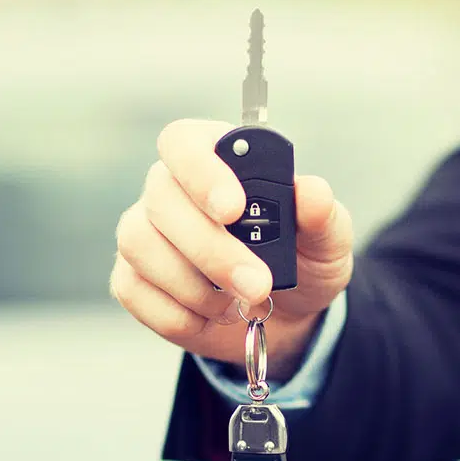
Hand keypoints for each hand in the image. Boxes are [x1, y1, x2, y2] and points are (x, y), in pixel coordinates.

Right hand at [111, 118, 354, 371]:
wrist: (285, 317)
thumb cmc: (302, 262)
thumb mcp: (327, 241)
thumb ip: (323, 216)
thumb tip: (311, 193)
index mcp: (216, 158)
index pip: (183, 142)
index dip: (201, 171)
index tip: (233, 209)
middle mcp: (170, 189)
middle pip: (161, 199)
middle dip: (210, 248)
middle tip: (257, 284)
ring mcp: (144, 233)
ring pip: (141, 246)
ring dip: (194, 285)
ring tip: (239, 303)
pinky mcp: (132, 278)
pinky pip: (135, 293)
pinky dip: (181, 314)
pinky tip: (213, 316)